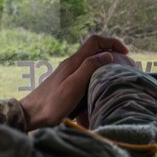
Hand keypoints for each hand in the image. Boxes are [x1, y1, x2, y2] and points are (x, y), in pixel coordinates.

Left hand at [19, 35, 133, 128]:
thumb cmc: (52, 104)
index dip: (112, 42)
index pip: (95, 41)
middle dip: (111, 51)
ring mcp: (67, 72)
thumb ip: (89, 68)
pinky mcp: (66, 82)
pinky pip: (85, 70)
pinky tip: (100, 84)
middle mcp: (71, 64)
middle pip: (94, 49)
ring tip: (116, 73)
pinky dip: (97, 72)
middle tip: (125, 64)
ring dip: (104, 62)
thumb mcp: (74, 86)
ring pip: (90, 60)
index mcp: (74, 62)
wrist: (30, 115)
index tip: (126, 53)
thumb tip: (107, 54)